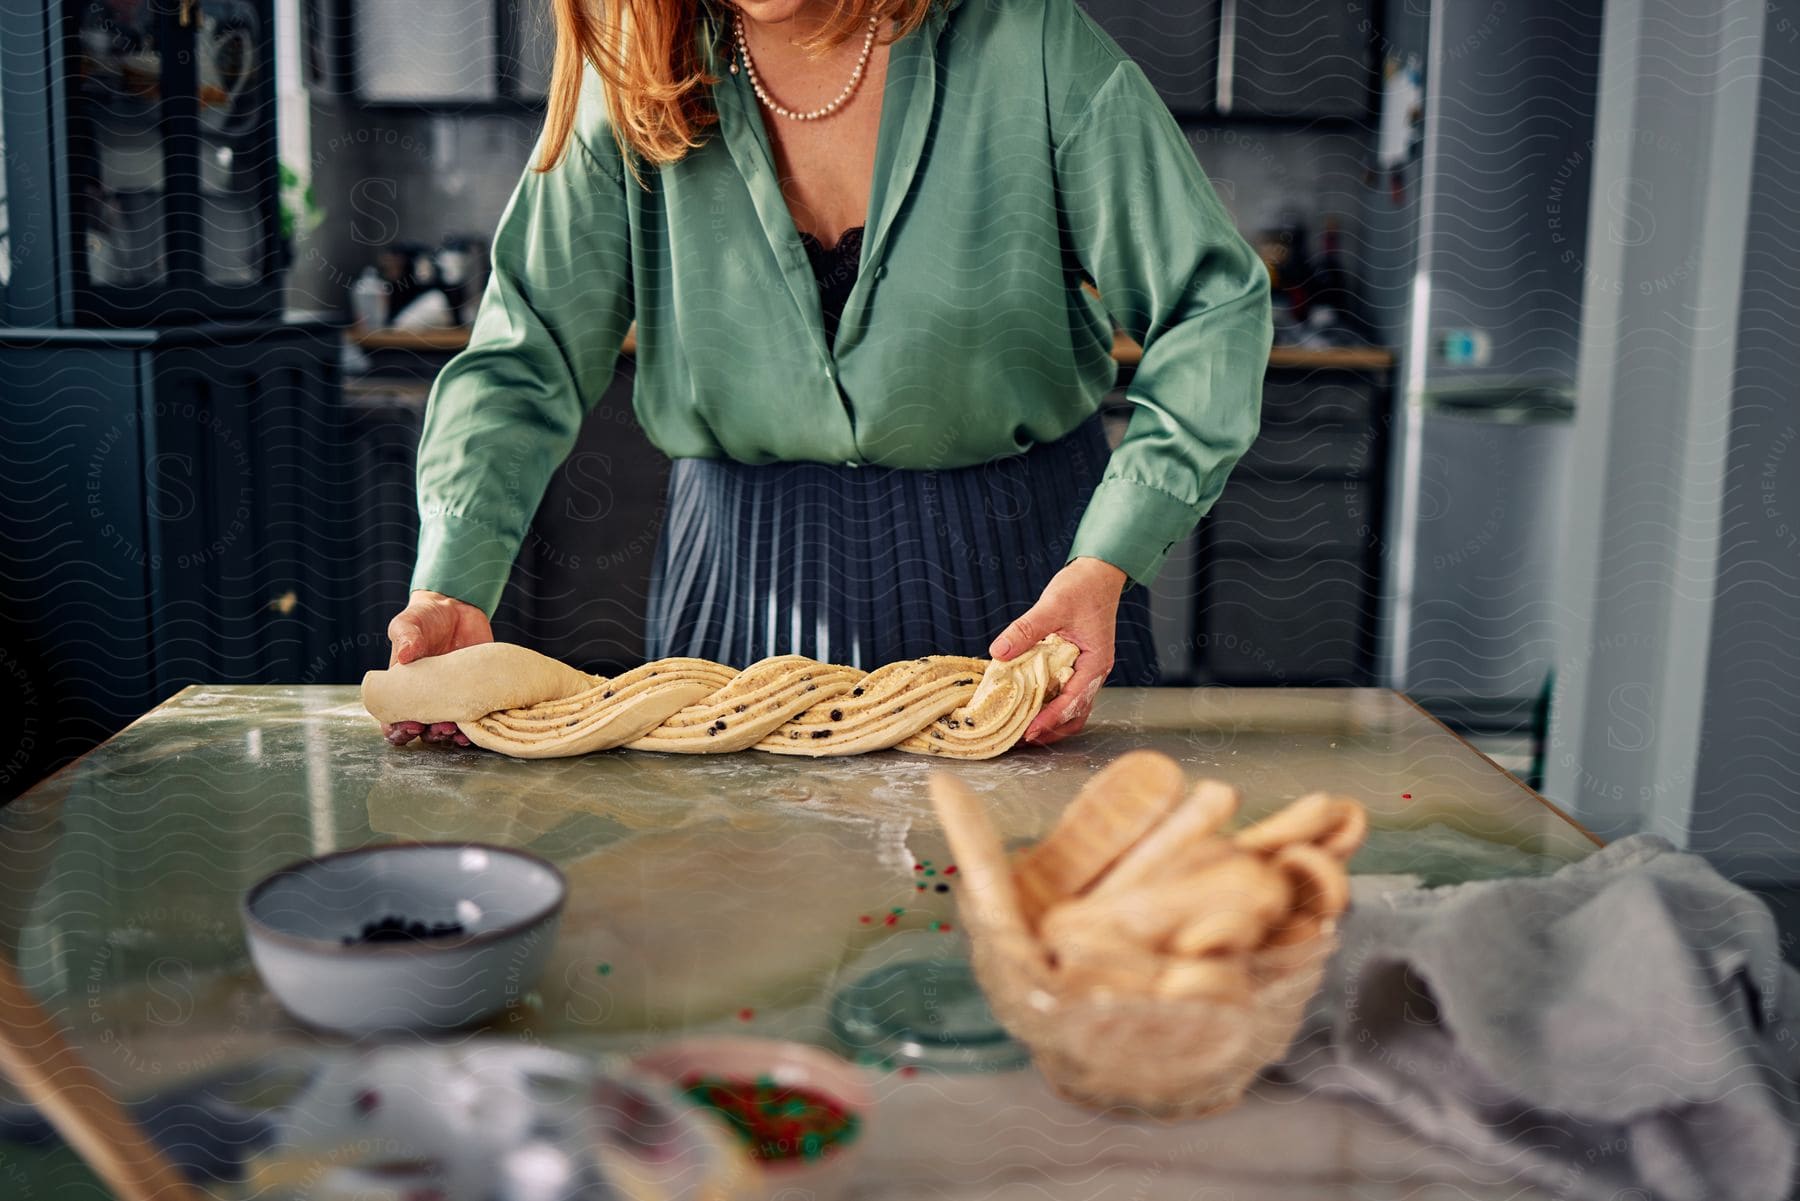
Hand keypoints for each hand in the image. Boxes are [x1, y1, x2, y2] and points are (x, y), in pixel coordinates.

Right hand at [381, 589, 494, 746]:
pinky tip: (482, 725)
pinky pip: (476, 717)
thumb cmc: (425, 618)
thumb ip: (405, 638)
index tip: (409, 726)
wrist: (457, 608)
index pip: (394, 718)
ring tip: (459, 731)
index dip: (398, 730)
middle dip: (431, 734)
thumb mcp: (408, 624)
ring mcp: (453, 697)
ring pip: (450, 729)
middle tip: (440, 727)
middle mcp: (428, 698)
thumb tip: (405, 654)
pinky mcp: (477, 693)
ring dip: (453, 736)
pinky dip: (478, 726)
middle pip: (424, 730)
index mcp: (404, 688)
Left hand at [989, 556, 1126, 745]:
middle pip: (1076, 713)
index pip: (1074, 701)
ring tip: (1022, 725)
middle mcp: (1094, 671)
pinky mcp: (1077, 664)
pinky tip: (1027, 701)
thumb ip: (1026, 629)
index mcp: (1095, 662)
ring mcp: (1086, 670)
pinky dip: (1048, 701)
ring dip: (1050, 718)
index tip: (1029, 730)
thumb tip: (999, 651)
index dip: (1051, 718)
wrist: (1099, 573)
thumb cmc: (1083, 586)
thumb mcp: (1053, 605)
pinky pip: (1064, 691)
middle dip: (1051, 728)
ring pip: (1071, 706)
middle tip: (1022, 736)